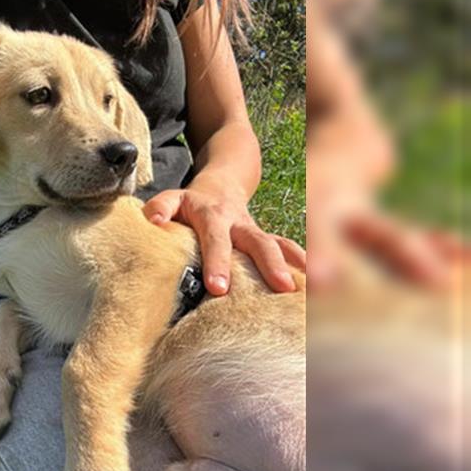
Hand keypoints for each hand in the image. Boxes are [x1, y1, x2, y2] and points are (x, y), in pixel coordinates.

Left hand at [143, 186, 305, 295]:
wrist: (222, 182)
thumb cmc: (189, 203)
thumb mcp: (173, 198)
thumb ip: (161, 208)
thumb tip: (152, 221)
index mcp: (211, 214)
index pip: (214, 238)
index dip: (217, 261)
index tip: (219, 287)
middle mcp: (237, 222)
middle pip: (256, 242)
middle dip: (267, 265)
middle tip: (279, 287)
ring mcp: (255, 231)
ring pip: (276, 246)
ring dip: (291, 266)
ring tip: (306, 288)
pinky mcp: (267, 240)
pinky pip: (288, 251)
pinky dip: (303, 265)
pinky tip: (318, 287)